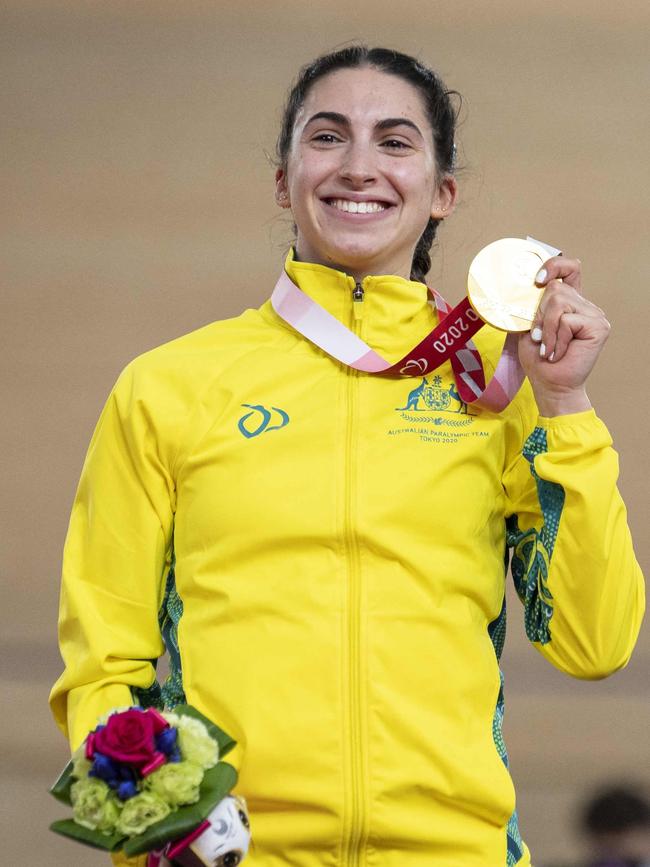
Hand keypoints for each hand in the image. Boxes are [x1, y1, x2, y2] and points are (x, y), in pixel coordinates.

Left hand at [517, 256, 610, 415]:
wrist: (550, 385)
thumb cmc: (538, 359)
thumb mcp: (527, 327)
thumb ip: (530, 306)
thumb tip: (519, 288)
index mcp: (569, 302)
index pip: (568, 268)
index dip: (554, 266)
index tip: (537, 280)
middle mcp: (584, 305)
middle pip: (556, 288)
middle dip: (539, 315)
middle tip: (539, 338)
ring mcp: (594, 315)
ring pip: (559, 302)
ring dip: (546, 329)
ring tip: (547, 348)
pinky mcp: (599, 326)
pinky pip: (567, 320)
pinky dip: (556, 339)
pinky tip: (557, 353)